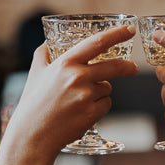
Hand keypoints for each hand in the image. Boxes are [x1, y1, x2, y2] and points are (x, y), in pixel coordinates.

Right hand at [2, 25, 137, 158]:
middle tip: (133, 68)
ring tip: (78, 102)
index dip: (117, 34)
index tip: (130, 29)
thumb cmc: (32, 103)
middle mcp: (77, 77)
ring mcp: (86, 96)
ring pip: (107, 87)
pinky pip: (105, 104)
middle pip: (114, 66)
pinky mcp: (92, 113)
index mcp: (65, 63)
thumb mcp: (36, 73)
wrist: (32, 135)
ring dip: (100, 91)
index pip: (97, 43)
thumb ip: (44, 53)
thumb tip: (50, 40)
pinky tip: (81, 112)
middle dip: (128, 67)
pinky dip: (98, 106)